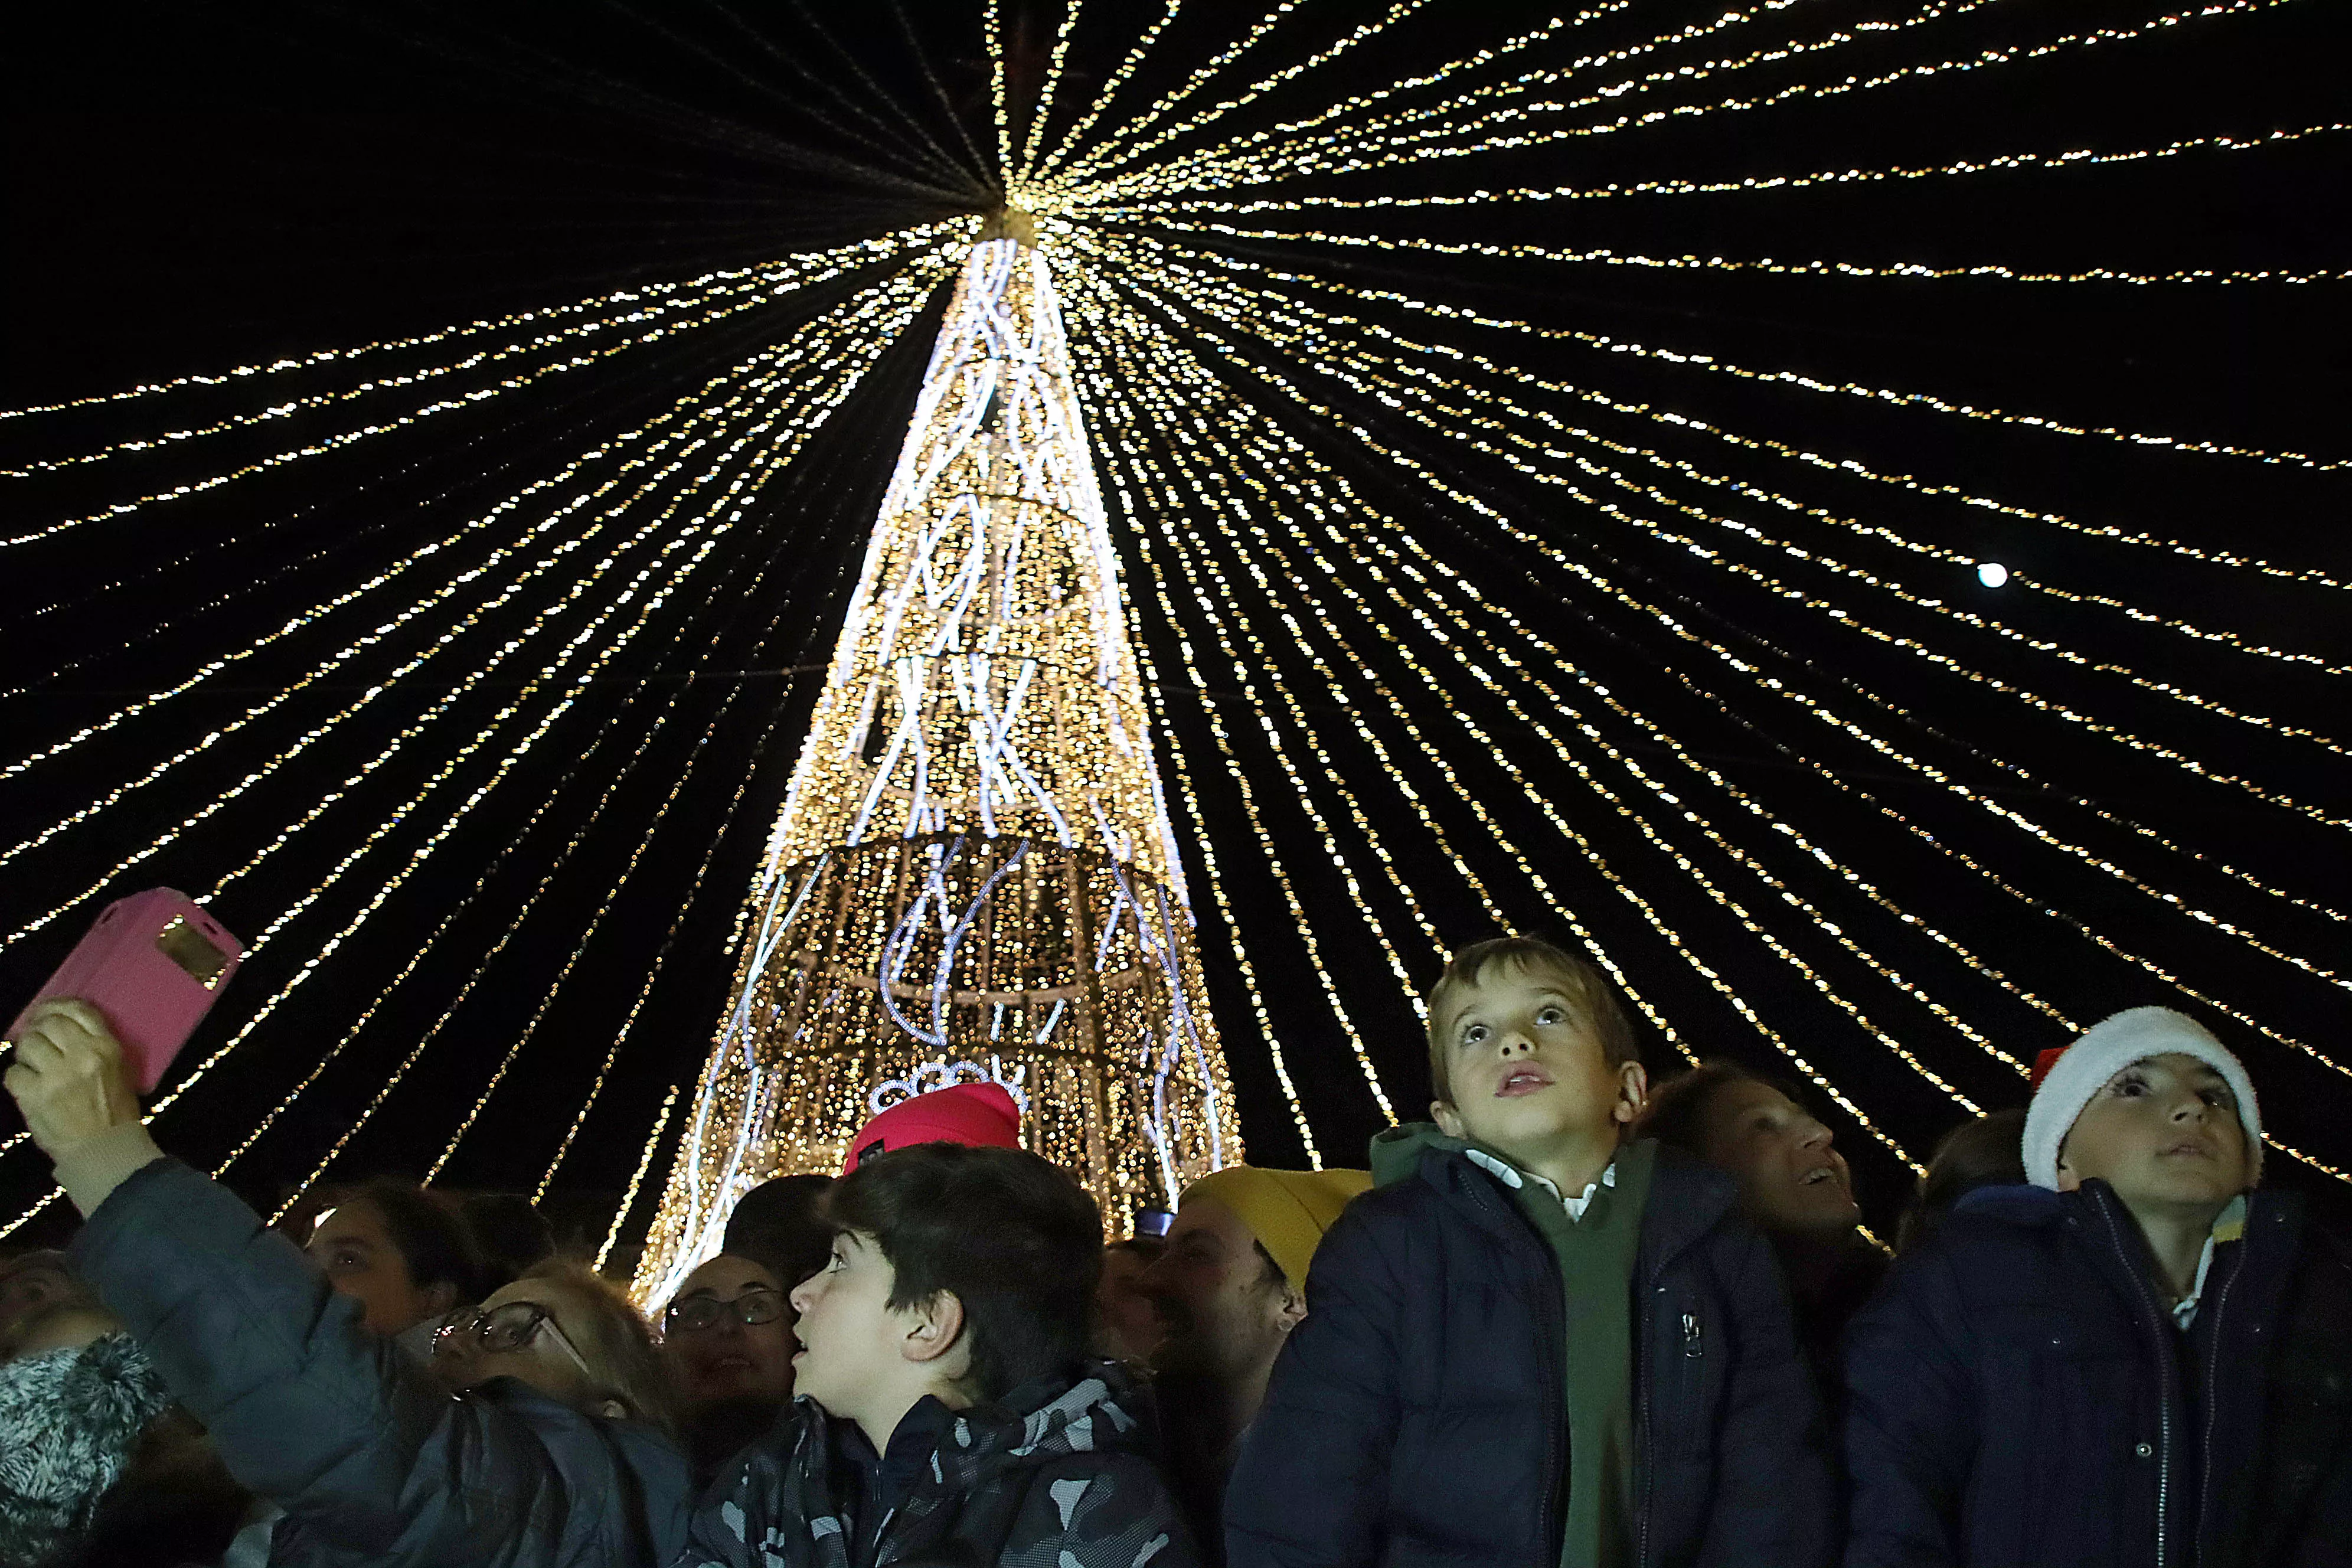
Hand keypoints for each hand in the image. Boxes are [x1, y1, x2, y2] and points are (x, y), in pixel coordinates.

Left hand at [4, 999, 140, 1161]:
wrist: (103, 1149)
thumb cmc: (115, 1111)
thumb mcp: (119, 1070)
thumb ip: (95, 1046)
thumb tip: (65, 1027)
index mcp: (106, 1047)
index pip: (78, 1010)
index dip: (57, 1006)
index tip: (47, 1012)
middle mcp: (81, 1055)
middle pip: (48, 1023)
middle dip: (37, 1028)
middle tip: (36, 1038)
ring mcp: (55, 1075)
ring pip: (27, 1044)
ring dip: (25, 1053)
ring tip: (32, 1064)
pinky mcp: (33, 1095)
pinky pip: (12, 1073)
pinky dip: (16, 1077)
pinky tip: (26, 1086)